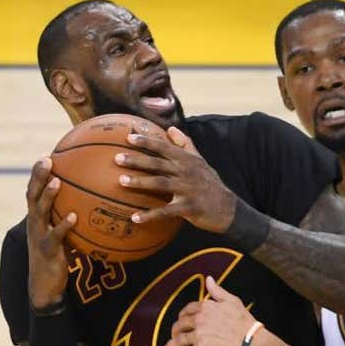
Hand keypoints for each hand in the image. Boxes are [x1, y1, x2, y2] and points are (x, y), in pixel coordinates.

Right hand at [25, 157, 76, 308]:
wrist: (45, 286)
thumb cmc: (57, 256)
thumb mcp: (62, 234)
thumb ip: (70, 217)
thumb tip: (93, 202)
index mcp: (38, 218)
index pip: (34, 191)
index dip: (37, 174)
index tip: (46, 155)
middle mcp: (35, 224)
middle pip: (32, 195)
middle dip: (37, 177)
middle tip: (46, 160)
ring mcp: (39, 237)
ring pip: (40, 213)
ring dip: (47, 196)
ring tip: (57, 182)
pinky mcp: (48, 251)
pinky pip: (55, 237)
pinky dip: (63, 226)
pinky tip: (73, 217)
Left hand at [114, 126, 237, 233]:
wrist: (228, 209)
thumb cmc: (210, 183)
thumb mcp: (201, 161)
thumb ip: (185, 144)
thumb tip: (170, 128)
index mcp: (186, 160)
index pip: (164, 147)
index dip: (146, 142)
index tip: (128, 138)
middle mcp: (186, 172)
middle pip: (158, 164)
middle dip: (137, 160)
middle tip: (117, 158)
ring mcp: (187, 189)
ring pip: (160, 183)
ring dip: (140, 182)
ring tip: (121, 181)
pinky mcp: (188, 207)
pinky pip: (166, 211)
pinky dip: (150, 215)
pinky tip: (135, 217)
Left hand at [162, 277, 256, 345]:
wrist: (250, 341)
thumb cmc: (244, 322)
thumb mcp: (232, 301)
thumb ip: (217, 290)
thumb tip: (208, 279)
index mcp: (206, 307)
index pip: (188, 309)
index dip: (182, 315)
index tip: (181, 319)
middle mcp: (199, 319)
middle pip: (180, 324)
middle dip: (175, 330)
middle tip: (175, 335)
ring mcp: (198, 335)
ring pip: (178, 340)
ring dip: (171, 345)